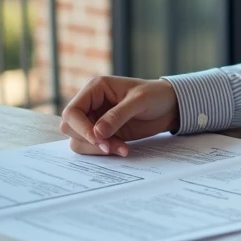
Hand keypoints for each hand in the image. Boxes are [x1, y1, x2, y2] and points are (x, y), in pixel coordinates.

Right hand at [59, 76, 180, 156]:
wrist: (170, 106)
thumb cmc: (155, 95)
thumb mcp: (139, 101)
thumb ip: (117, 116)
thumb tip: (97, 133)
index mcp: (95, 89)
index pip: (72, 112)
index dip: (81, 128)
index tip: (99, 139)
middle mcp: (91, 104)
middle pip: (70, 128)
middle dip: (89, 140)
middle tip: (111, 146)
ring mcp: (95, 120)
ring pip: (79, 140)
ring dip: (98, 149)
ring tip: (122, 148)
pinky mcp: (104, 133)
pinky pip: (93, 147)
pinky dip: (105, 151)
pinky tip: (123, 149)